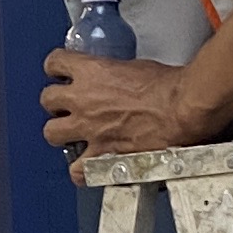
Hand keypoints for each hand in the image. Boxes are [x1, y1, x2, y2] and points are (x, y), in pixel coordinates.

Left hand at [42, 48, 211, 172]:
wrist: (184, 109)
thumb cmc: (170, 87)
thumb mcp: (136, 67)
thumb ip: (116, 75)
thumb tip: (119, 80)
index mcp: (92, 72)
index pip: (55, 63)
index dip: (56, 68)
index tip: (60, 73)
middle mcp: (83, 100)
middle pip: (47, 99)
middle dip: (56, 103)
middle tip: (68, 106)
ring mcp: (89, 130)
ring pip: (51, 133)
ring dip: (60, 132)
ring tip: (72, 135)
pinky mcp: (102, 156)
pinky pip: (77, 170)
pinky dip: (80, 170)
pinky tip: (86, 167)